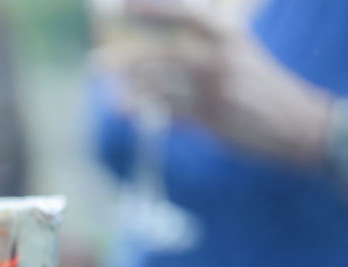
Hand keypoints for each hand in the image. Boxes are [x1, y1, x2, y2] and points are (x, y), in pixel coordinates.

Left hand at [96, 2, 332, 166]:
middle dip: (127, 61)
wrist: (298, 124)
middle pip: (164, 56)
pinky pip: (170, 114)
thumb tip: (161, 52)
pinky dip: (147, 113)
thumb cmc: (262, 88)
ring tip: (110, 94)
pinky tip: (128, 113)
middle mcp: (220, 59)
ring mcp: (216, 90)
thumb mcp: (240, 55)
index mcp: (228, 36)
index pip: (185, 15)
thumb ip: (206, 47)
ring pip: (162, 88)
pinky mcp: (213, 119)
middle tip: (97, 62)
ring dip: (131, 91)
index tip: (123, 4)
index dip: (153, 8)